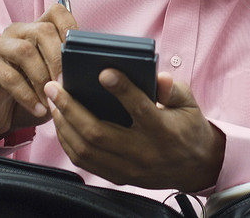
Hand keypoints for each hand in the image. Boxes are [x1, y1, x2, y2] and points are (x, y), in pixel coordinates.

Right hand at [0, 2, 76, 142]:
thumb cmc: (31, 94)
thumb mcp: (54, 80)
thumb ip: (68, 69)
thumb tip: (90, 70)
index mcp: (36, 29)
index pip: (57, 12)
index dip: (71, 26)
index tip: (79, 52)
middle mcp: (17, 31)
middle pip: (43, 31)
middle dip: (59, 59)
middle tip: (66, 84)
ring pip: (25, 51)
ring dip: (42, 78)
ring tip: (52, 98)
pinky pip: (9, 77)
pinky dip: (28, 95)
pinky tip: (39, 109)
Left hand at [44, 70, 224, 191]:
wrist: (196, 167)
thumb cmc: (189, 127)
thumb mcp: (189, 103)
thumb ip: (172, 89)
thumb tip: (158, 76)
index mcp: (164, 130)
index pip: (140, 108)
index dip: (122, 89)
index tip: (103, 71)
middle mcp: (143, 152)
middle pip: (99, 132)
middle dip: (71, 107)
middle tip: (54, 86)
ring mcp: (129, 168)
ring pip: (86, 150)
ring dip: (64, 124)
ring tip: (53, 102)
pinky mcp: (119, 177)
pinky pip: (86, 162)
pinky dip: (68, 142)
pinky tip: (61, 123)